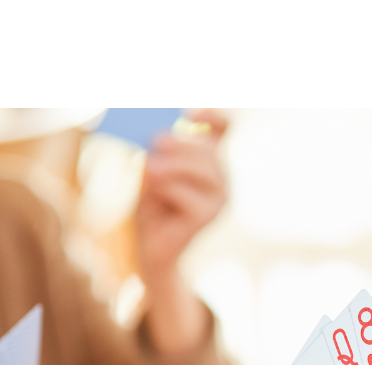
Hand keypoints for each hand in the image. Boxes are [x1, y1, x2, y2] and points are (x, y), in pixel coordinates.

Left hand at [136, 109, 227, 280]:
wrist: (150, 243)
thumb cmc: (152, 201)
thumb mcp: (151, 165)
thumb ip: (156, 147)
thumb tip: (153, 133)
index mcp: (209, 157)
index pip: (222, 127)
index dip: (211, 115)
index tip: (188, 113)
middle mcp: (220, 176)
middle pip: (209, 148)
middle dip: (181, 142)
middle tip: (155, 141)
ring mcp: (219, 197)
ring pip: (201, 167)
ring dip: (171, 165)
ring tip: (149, 169)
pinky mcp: (207, 215)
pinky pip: (185, 192)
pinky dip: (165, 188)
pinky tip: (153, 194)